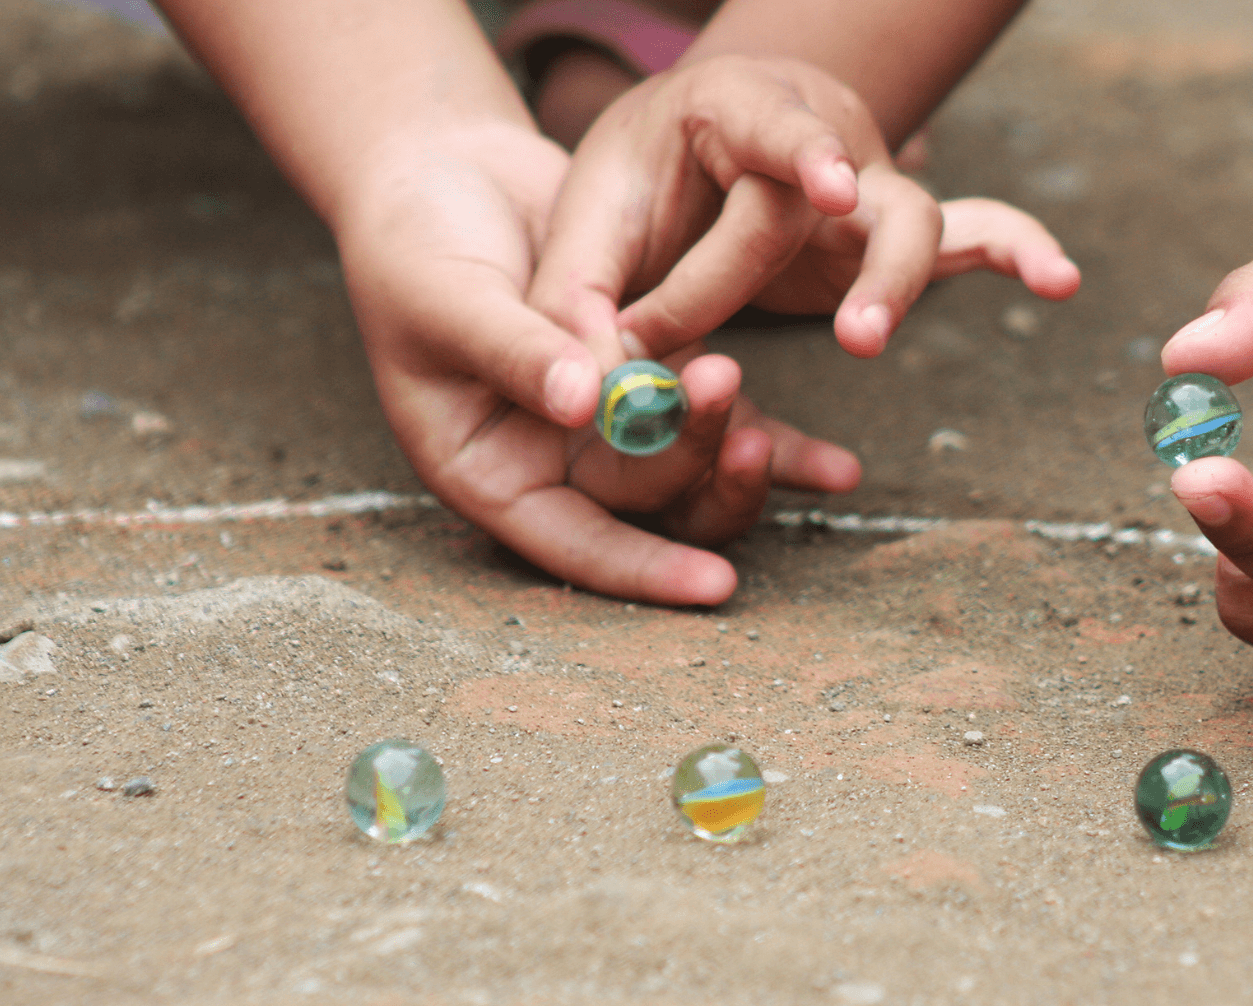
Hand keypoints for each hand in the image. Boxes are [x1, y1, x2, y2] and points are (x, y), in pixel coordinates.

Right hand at [339, 123, 851, 605]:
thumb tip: (583, 403)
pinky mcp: (660, 381)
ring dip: (740, 455)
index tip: (715, 583)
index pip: (573, 546)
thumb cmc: (414, 245)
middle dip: (692, 459)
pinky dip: (780, 445)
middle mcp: (557, 467)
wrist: (443, 175)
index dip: (643, 568)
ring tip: (777, 430)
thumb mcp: (449, 300)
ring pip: (693, 473)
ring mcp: (613, 430)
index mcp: (490, 474)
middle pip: (645, 502)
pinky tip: (838, 470)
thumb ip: (515, 352)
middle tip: (723, 387)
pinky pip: (727, 428)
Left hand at [526, 54, 1078, 371]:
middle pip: (850, 194)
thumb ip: (576, 305)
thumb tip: (584, 397)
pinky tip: (1060, 282)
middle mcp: (814, 141)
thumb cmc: (630, 193)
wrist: (684, 161)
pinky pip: (974, 238)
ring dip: (900, 287)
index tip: (832, 185)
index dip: (804, 153)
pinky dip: (1018, 252)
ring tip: (866, 345)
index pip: (771, 125)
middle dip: (826, 273)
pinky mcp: (891, 240)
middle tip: (847, 338)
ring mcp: (865, 191)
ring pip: (916, 222)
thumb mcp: (582, 235)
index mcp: (727, 110)